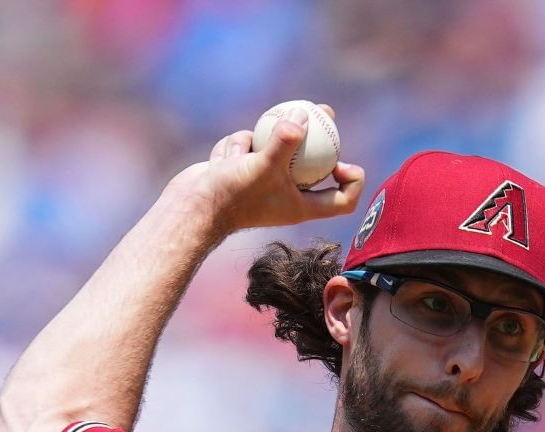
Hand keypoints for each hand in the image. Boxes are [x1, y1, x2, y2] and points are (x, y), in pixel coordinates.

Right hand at [172, 104, 364, 238]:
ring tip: (246, 148)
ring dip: (260, 141)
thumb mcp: (263, 165)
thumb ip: (285, 141)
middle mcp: (287, 195)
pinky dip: (237, 146)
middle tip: (322, 112)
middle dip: (319, 136)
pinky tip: (222, 160)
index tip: (343, 161)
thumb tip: (302, 115)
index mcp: (302, 206)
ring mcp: (264, 181)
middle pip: (315, 164)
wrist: (192, 207)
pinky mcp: (243, 170)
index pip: (343, 200)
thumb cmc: (232, 194)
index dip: (352, 181)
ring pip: (276, 147)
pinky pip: (250, 146)